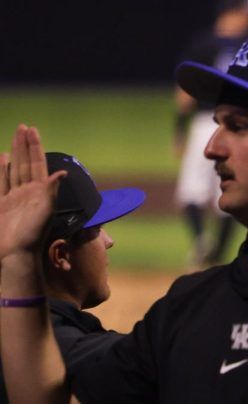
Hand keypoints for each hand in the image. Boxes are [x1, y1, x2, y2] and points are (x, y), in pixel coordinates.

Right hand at [0, 125, 65, 260]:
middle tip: (24, 127)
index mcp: (40, 192)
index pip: (37, 163)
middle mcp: (28, 192)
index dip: (35, 147)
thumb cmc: (32, 235)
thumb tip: (63, 173)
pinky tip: (2, 158)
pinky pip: (1, 182)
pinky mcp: (2, 204)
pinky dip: (1, 170)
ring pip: (14, 169)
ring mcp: (14, 197)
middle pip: (26, 162)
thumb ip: (51, 192)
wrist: (16, 254)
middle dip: (25, 144)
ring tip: (15, 138)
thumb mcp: (45, 212)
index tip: (33, 130)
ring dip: (15, 153)